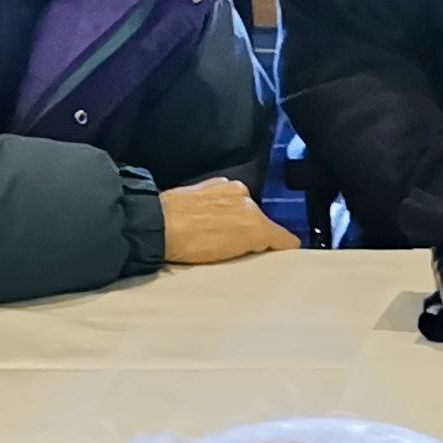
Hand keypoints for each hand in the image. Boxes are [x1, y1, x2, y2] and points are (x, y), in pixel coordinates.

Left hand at [160, 177, 296, 265]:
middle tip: (237, 250)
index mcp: (257, 222)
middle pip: (264, 222)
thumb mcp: (229, 259)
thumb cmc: (190, 246)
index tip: (276, 257)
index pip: (285, 237)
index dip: (282, 249)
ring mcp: (231, 188)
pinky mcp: (215, 183)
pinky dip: (224, 208)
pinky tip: (208, 220)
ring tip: (218, 235)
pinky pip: (230, 198)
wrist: (157, 225)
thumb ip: (255, 250)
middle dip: (254, 234)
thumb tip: (270, 247)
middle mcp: (249, 200)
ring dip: (238, 220)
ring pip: (247, 209)